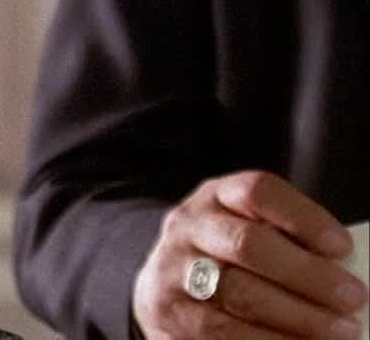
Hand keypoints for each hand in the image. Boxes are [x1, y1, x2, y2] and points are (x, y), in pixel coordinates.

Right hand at [133, 170, 367, 338]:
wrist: (167, 288)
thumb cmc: (228, 260)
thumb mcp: (251, 231)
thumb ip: (289, 243)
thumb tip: (343, 271)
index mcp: (215, 197)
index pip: (256, 192)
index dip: (302, 217)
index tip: (342, 246)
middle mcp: (189, 228)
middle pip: (248, 244)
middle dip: (308, 275)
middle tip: (352, 297)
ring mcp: (174, 271)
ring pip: (240, 293)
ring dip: (299, 316)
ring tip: (339, 330)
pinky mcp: (171, 315)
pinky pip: (225, 334)